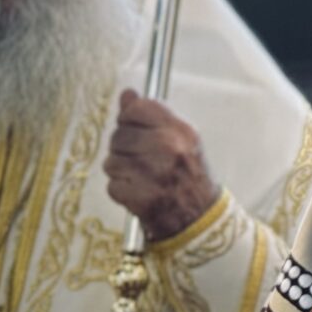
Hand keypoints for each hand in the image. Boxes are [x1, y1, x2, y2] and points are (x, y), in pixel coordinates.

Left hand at [105, 91, 217, 240]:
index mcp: (181, 131)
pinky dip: (122, 190)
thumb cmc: (189, 175)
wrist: (199, 217)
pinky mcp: (139, 196)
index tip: (134, 127)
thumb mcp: (180, 140)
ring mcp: (152, 174)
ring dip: (121, 171)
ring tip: (142, 177)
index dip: (130, 117)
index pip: (139, 108)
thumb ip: (152, 116)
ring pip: (111, 161)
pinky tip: (139, 191)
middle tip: (142, 159)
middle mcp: (168, 149)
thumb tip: (127, 94)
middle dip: (124, 148)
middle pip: (119, 135)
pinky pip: (112, 185)